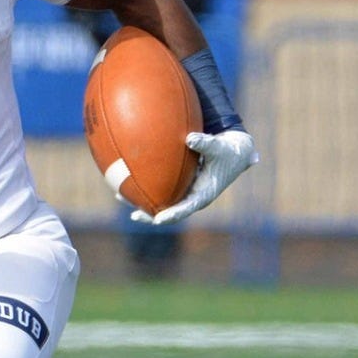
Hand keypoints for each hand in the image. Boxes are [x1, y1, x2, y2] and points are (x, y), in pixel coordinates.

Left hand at [132, 128, 258, 225]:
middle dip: (150, 214)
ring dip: (142, 200)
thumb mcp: (219, 147)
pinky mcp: (182, 184)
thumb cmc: (228, 150)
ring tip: (120, 195)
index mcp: (203, 194)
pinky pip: (162, 187)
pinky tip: (128, 175)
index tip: (158, 220)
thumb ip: (205, 143)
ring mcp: (186, 191)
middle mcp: (192, 196)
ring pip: (162, 200)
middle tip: (134, 215)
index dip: (172, 215)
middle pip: (169, 210)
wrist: (236, 152)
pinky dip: (147, 184)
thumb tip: (189, 138)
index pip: (186, 209)